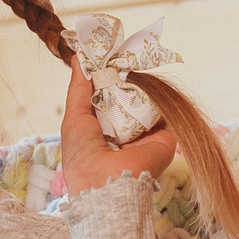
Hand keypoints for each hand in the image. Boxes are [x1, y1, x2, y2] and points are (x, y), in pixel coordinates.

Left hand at [57, 60, 174, 195]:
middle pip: (128, 97)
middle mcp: (125, 132)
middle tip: (121, 53)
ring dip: (140, 83)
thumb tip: (77, 56)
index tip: (107, 53)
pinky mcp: (164, 137)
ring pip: (146, 101)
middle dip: (124, 76)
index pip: (108, 97)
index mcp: (102, 131)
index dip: (107, 76)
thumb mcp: (74, 117)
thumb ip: (78, 88)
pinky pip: (163, 110)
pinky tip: (148, 76)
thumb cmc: (83, 156)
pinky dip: (157, 94)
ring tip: (134, 60)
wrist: (107, 184)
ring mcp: (145, 134)